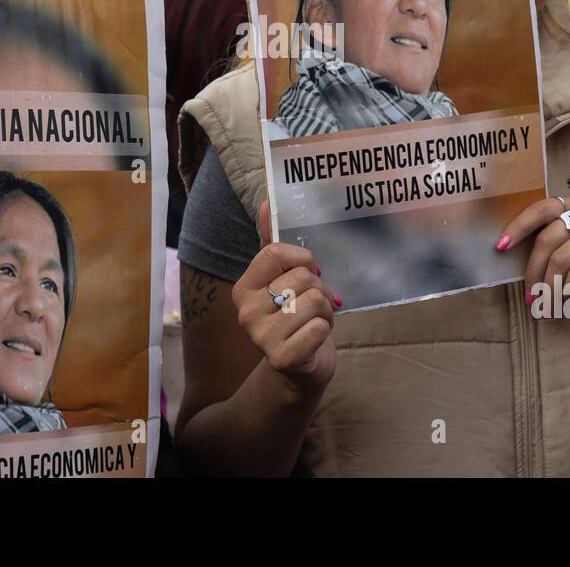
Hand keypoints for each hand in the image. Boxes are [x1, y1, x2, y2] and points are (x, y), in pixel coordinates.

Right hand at [231, 201, 339, 391]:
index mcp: (242, 288)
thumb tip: (268, 202)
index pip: (276, 252)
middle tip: (315, 304)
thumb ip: (273, 243)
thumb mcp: (283, 279)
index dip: (302, 258)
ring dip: (326, 311)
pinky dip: (326, 330)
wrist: (299, 367)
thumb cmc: (294, 316)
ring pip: (315, 301)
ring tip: (315, 321)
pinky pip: (319, 327)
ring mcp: (260, 338)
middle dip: (320, 289)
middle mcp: (245, 312)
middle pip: (303, 277)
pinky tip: (315, 338)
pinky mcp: (282, 358)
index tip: (309, 271)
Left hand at [495, 195, 569, 297]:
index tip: (500, 247)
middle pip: (547, 238)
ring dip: (549, 288)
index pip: (540, 209)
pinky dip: (567, 290)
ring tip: (546, 306)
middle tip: (530, 297)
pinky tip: (566, 302)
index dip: (518, 226)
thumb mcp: (568, 251)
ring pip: (561, 258)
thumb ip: (548, 244)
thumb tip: (506, 252)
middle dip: (533, 271)